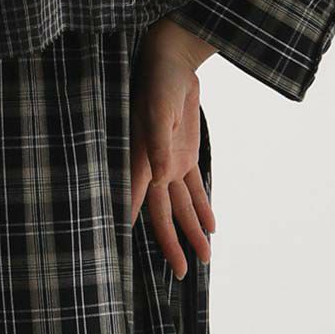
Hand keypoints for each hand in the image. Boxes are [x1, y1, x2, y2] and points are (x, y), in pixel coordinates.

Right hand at [129, 20, 216, 277]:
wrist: (172, 59)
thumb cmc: (160, 80)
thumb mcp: (161, 107)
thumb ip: (160, 140)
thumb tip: (164, 178)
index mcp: (141, 158)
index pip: (134, 200)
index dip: (129, 227)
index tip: (123, 256)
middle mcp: (152, 166)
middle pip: (161, 214)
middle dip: (171, 243)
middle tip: (179, 274)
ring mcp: (168, 162)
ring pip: (180, 206)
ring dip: (192, 231)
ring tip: (203, 259)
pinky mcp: (184, 154)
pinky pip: (193, 188)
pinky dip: (201, 208)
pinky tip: (211, 228)